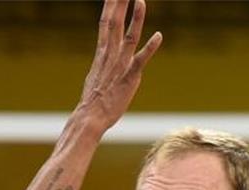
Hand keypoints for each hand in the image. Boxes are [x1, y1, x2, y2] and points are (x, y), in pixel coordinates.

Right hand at [76, 0, 162, 130]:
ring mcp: (120, 66)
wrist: (90, 118)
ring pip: (128, 37)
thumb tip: (104, 56)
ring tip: (140, 0)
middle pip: (115, 23)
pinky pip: (140, 60)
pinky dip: (149, 48)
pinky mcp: (129, 78)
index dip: (110, 6)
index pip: (106, 23)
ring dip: (135, 19)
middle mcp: (110, 55)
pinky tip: (158, 35)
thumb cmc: (94, 100)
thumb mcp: (97, 75)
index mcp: (102, 53)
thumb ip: (104, 62)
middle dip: (119, 4)